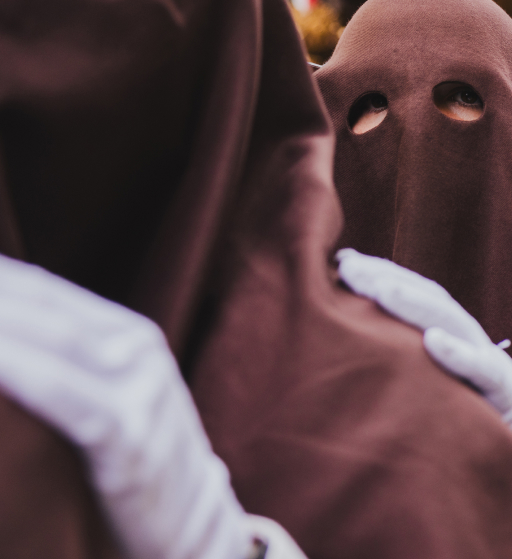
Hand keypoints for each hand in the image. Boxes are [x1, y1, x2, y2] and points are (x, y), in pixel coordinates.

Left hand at [0, 255, 260, 558]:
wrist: (191, 523)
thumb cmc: (131, 463)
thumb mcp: (113, 395)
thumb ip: (66, 359)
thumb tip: (1, 322)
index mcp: (131, 334)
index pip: (40, 288)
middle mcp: (139, 353)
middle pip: (39, 310)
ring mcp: (139, 392)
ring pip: (50, 343)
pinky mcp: (129, 438)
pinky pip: (62, 395)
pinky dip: (15, 372)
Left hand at [336, 249, 511, 491]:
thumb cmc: (478, 419)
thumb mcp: (440, 386)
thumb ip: (410, 363)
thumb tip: (353, 346)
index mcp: (454, 338)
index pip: (418, 296)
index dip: (384, 275)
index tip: (343, 262)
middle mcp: (472, 342)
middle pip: (430, 302)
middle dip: (389, 280)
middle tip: (348, 267)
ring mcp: (490, 365)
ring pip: (454, 325)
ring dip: (416, 305)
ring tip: (382, 289)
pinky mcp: (505, 395)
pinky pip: (483, 371)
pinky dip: (459, 354)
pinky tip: (433, 341)